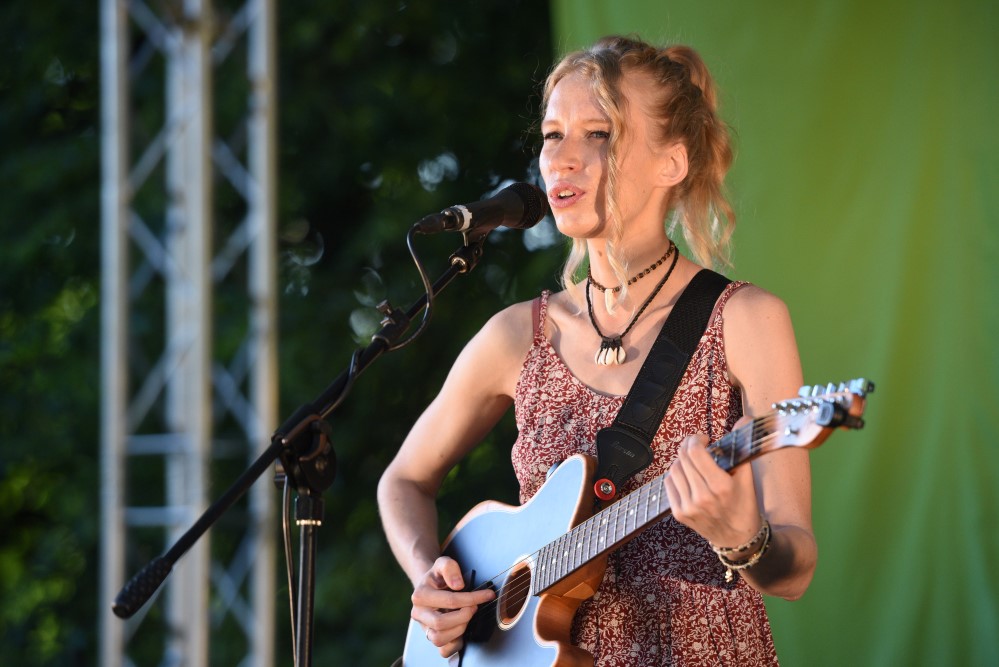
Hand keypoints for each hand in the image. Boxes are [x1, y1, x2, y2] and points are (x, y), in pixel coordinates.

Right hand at [410, 556, 495, 657]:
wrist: (431, 586)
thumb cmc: (439, 577)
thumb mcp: (443, 563)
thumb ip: (449, 567)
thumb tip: (458, 585)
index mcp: (420, 596)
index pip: (450, 600)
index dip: (472, 598)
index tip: (488, 595)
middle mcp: (419, 614)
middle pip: (440, 623)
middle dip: (464, 616)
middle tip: (474, 607)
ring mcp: (424, 628)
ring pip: (439, 639)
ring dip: (459, 629)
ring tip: (467, 617)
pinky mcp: (432, 638)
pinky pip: (443, 650)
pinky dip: (455, 644)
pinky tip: (462, 632)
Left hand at [663, 421, 761, 549]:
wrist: (737, 539)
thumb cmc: (744, 506)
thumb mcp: (748, 477)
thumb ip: (743, 447)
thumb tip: (745, 419)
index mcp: (720, 487)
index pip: (696, 452)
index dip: (696, 440)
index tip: (704, 439)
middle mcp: (702, 497)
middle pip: (683, 458)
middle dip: (689, 446)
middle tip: (698, 446)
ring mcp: (688, 507)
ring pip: (674, 469)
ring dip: (682, 460)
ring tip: (694, 462)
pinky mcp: (679, 513)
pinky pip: (669, 483)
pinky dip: (676, 475)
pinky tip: (688, 476)